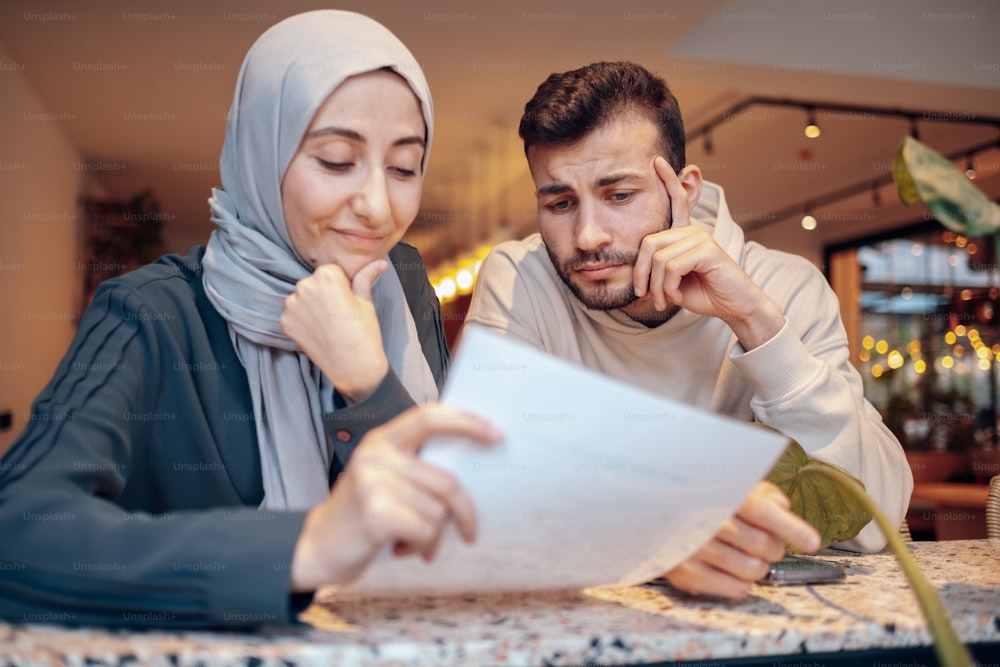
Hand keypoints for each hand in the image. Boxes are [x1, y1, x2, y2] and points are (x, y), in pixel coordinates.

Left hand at [280, 260, 389, 401]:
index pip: (330, 272)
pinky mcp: (285, 321)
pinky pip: (293, 314)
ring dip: (312, 306)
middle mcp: (305, 286)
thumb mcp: (366, 301)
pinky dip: (302, 321)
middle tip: (339, 315)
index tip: (347, 301)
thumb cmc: (364, 333)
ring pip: (302, 298)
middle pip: (314, 283)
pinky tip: (318, 332)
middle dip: (324, 294)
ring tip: (328, 324)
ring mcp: (292, 305)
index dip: (341, 286)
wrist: (353, 367)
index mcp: (327, 276)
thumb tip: (381, 263)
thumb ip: (366, 277)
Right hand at [290, 403, 502, 590]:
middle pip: (445, 480)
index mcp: (382, 441)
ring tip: (414, 541)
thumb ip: (415, 468)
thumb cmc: (360, 515)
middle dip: (464, 511)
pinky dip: (423, 546)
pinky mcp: (376, 513)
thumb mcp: (382, 479)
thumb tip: (472, 469)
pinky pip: (425, 529)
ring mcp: (373, 482)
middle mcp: (376, 455)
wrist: (315, 547)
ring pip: (437, 511)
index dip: (466, 422)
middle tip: (470, 530)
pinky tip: (403, 548)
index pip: (429, 417)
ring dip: (434, 535)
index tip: (496, 434)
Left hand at [631, 158, 783, 348]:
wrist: (735, 307)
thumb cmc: (705, 294)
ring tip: (664, 300)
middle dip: (641, 273)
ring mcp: (701, 238)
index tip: (657, 161)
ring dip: (656, 286)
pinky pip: (671, 267)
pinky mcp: (707, 250)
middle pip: (649, 242)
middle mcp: (693, 231)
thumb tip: (637, 270)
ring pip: (658, 259)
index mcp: (686, 235)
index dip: (668, 181)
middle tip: (643, 294)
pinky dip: (668, 287)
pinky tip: (677, 296)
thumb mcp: (673, 282)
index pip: (676, 202)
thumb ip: (658, 269)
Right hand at [662, 480, 819, 598]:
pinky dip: (740, 585)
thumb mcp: (731, 484)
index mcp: (721, 492)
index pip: (762, 511)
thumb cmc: (699, 498)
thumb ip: (762, 493)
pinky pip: (731, 588)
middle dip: (774, 548)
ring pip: (752, 570)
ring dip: (758, 568)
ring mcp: (693, 546)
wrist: (647, 509)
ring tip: (746, 557)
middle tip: (765, 543)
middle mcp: (706, 519)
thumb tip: (782, 509)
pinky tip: (735, 575)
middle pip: (763, 545)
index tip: (812, 542)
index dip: (791, 527)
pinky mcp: (682, 570)